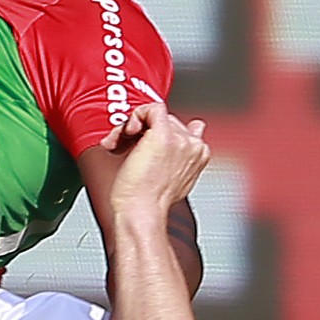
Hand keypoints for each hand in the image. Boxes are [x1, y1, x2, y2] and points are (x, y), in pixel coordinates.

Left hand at [102, 99, 211, 216]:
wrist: (142, 211)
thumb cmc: (150, 201)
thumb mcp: (171, 178)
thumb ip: (179, 157)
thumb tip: (178, 140)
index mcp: (199, 155)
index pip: (182, 128)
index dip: (157, 134)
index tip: (142, 145)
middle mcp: (193, 145)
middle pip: (166, 120)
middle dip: (142, 131)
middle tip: (124, 146)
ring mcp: (180, 140)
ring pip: (155, 115)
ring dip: (132, 127)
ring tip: (120, 144)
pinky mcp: (164, 135)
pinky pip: (153, 108)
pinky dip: (136, 115)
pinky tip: (128, 132)